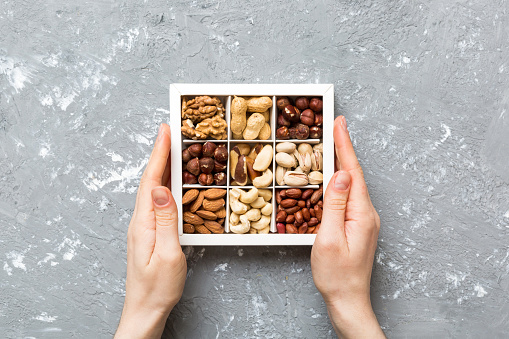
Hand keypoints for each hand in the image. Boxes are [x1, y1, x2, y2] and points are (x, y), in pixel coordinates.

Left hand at [115, 124, 186, 338]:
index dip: (159, 153)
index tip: (165, 131)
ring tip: (172, 149)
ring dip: (161, 167)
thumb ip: (166, 221)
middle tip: (170, 132)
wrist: (145, 310)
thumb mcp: (168, 254)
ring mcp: (143, 226)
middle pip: (149, 180)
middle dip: (160, 153)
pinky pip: (156, 200)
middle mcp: (140, 220)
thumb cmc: (158, 287)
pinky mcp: (148, 232)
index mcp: (143, 222)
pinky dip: (163, 184)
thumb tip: (162, 189)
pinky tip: (170, 182)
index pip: (151, 180)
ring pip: (152, 189)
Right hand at [311, 116, 383, 338]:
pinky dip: (341, 179)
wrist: (348, 299)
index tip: (340, 123)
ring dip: (343, 161)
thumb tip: (339, 174)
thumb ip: (334, 204)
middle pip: (354, 173)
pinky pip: (349, 195)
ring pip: (352, 183)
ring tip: (333, 142)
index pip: (352, 171)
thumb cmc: (336, 274)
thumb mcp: (328, 238)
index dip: (345, 145)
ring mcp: (364, 219)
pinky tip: (334, 174)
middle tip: (336, 124)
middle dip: (344, 147)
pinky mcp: (358, 224)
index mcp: (361, 213)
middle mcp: (367, 213)